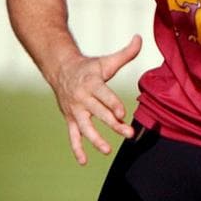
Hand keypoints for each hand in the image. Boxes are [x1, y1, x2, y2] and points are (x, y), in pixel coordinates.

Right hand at [49, 34, 142, 164]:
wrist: (60, 70)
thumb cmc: (89, 67)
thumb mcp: (106, 61)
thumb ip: (125, 53)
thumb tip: (140, 38)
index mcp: (92, 83)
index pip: (104, 95)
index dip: (113, 104)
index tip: (122, 113)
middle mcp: (82, 98)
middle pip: (99, 113)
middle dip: (113, 124)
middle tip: (128, 133)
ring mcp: (75, 111)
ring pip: (85, 127)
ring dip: (96, 140)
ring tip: (107, 150)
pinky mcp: (71, 119)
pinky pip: (73, 136)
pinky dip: (77, 149)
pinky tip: (84, 162)